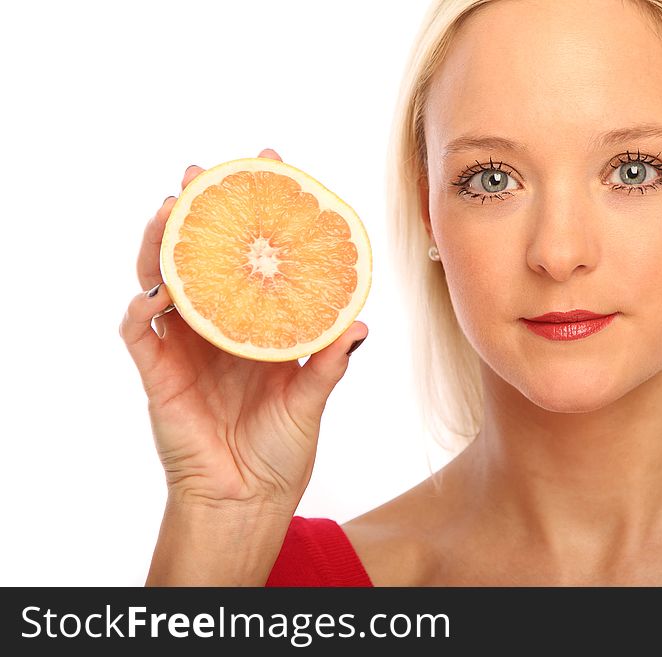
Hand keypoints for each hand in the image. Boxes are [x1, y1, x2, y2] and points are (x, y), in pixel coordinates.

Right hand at [119, 148, 367, 510]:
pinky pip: (138, 332)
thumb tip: (360, 324)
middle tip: (200, 172)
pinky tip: (154, 291)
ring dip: (158, 244)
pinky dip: (140, 309)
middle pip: (197, 257)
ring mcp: (183, 347)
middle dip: (195, 212)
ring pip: (159, 280)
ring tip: (168, 211)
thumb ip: (329, 363)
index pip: (249, 258)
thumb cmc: (280, 449)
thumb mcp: (311, 399)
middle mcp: (216, 328)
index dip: (254, 214)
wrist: (247, 500)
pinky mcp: (157, 373)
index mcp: (253, 326)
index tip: (267, 168)